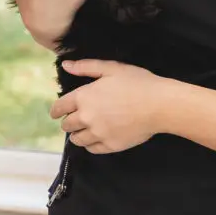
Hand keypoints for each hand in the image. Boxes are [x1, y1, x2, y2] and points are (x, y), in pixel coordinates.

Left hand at [50, 60, 168, 153]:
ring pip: (77, 139)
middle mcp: (86, 117)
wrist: (159, 105)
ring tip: (84, 130)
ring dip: (77, 135)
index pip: (59, 108)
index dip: (56, 110)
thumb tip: (65, 65)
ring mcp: (98, 133)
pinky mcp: (110, 145)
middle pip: (67, 125)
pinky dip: (90, 144)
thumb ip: (86, 67)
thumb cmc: (137, 82)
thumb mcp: (111, 68)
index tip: (56, 112)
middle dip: (68, 122)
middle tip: (73, 120)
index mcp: (84, 97)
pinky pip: (92, 149)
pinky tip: (95, 139)